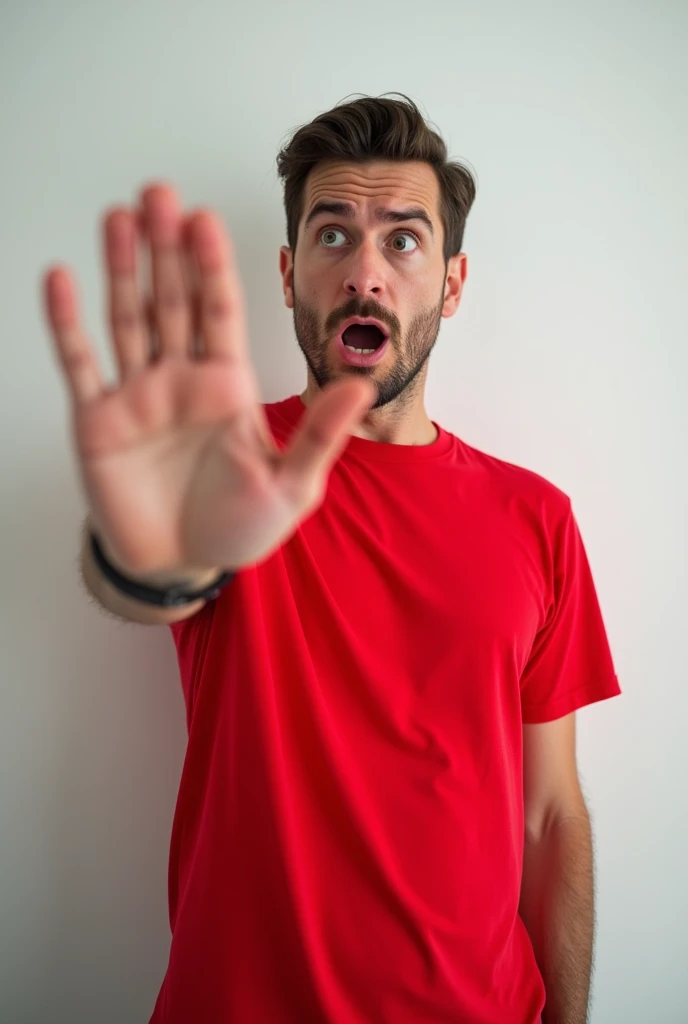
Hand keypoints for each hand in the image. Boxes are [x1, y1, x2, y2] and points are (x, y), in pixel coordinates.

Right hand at [42, 182, 375, 577]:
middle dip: (165, 249)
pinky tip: (61, 279)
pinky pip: (81, 364)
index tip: (205, 220)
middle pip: (171, 301)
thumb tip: (362, 387)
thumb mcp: (291, 486)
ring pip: (127, 319)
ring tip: (118, 217)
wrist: (182, 565)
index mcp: (227, 386)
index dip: (212, 267)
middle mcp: (181, 379)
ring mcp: (137, 396)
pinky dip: (68, 323)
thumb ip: (320, 436)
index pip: (220, 312)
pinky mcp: (98, 421)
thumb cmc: (239, 528)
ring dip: (121, 269)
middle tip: (159, 194)